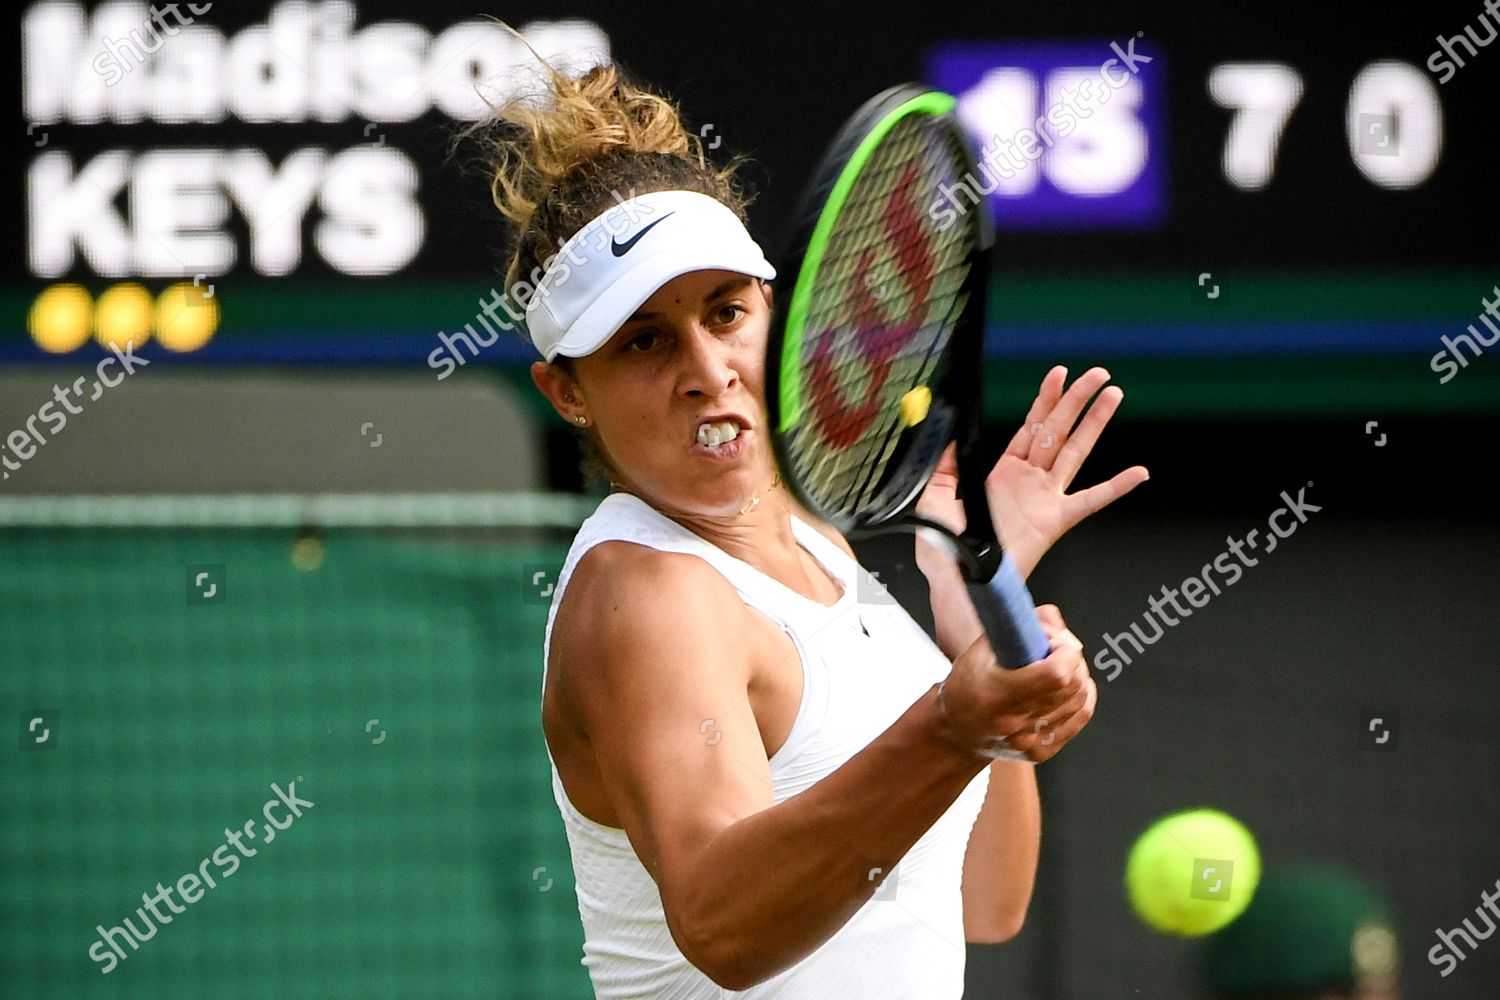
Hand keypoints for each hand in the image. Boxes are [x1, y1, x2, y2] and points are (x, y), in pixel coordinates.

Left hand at [915, 366, 1148, 577]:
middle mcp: (1029, 481)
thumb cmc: (945, 549)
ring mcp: (1045, 498)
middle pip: (1057, 430)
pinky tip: (1138, 473)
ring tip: (1113, 395)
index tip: (1059, 375)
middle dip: (1076, 400)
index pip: (1030, 427)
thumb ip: (946, 466)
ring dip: (1095, 422)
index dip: (1045, 399)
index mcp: (1002, 473)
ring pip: (1074, 451)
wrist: (957, 579)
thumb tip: (952, 438)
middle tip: (1096, 374)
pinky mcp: (1055, 520)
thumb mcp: (936, 498)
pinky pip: (1091, 500)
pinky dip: (1116, 487)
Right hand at [936, 605, 1094, 763]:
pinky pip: (1080, 717)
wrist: (955, 731)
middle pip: (1072, 684)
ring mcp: (1030, 740)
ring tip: (1059, 666)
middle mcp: (1015, 722)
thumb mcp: (982, 648)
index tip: (1052, 640)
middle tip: (1054, 649)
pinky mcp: (1042, 751)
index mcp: (998, 694)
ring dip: (1077, 675)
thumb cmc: (966, 686)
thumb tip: (1051, 615)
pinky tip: (1072, 686)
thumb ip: (1017, 626)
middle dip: (1071, 658)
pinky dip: (1083, 696)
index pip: (1056, 674)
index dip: (1064, 650)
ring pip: (1080, 699)